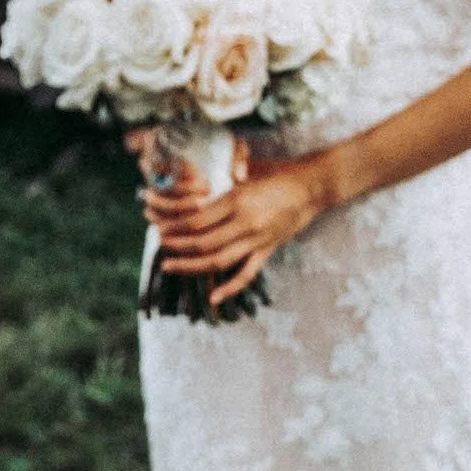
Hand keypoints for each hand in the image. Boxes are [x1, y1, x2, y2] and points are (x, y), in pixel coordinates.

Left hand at [142, 153, 331, 305]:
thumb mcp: (246, 173)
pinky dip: (230, 288)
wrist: (312, 186)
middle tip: (160, 247)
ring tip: (170, 266)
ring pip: (219, 260)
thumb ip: (221, 185)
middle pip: (202, 242)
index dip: (174, 228)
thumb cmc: (276, 175)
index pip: (197, 220)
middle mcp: (245, 222)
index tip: (159, 228)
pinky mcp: (268, 250)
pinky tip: (213, 298)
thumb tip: (192, 195)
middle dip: (176, 247)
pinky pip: (247, 274)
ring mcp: (257, 239)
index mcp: (236, 200)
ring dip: (191, 267)